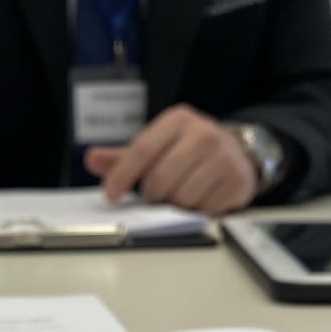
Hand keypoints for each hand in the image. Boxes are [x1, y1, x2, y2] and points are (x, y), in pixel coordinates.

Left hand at [85, 104, 257, 214]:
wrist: (239, 154)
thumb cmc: (189, 152)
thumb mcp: (158, 146)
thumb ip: (124, 156)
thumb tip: (91, 159)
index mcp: (178, 120)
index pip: (141, 150)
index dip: (122, 176)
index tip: (110, 196)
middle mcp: (203, 134)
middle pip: (159, 180)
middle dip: (152, 195)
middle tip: (157, 194)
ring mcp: (223, 157)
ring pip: (180, 199)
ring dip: (174, 206)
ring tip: (181, 193)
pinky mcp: (236, 181)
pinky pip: (203, 210)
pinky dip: (196, 211)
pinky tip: (201, 197)